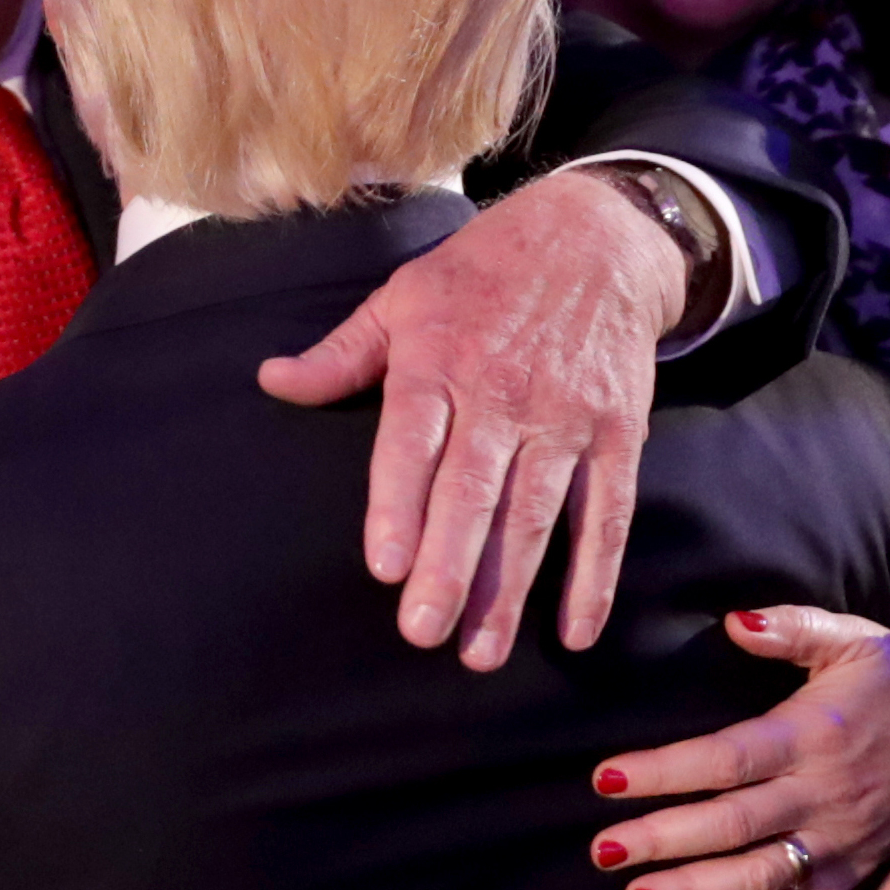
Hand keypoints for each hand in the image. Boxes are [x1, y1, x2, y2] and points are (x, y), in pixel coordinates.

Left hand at [260, 169, 686, 668]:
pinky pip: (606, 513)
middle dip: (449, 567)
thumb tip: (271, 381)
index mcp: (439, 359)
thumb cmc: (483, 272)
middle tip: (424, 631)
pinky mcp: (618, 433)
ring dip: (511, 588)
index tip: (386, 564)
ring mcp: (565, 416)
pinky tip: (574, 630)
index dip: (400, 503)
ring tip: (481, 653)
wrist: (598, 236)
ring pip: (535, 514)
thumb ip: (342, 354)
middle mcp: (503, 392)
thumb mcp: (403, 296)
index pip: (414, 440)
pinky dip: (594, 574)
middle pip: (473, 491)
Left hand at [588, 608, 889, 889]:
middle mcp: (824, 796)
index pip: (727, 758)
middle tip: (604, 852)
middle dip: (663, 840)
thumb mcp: (854, 639)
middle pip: (733, 825)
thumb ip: (790, 626)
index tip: (606, 779)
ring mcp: (840, 844)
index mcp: (815, 735)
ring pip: (760, 878)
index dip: (665, 771)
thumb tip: (731, 622)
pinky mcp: (853, 877)